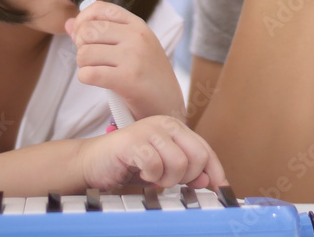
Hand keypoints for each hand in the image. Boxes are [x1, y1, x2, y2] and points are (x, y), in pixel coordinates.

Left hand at [66, 1, 184, 119]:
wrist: (169, 104)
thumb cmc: (147, 75)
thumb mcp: (131, 47)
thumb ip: (101, 33)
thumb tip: (68, 23)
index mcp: (138, 25)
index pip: (100, 8)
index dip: (82, 20)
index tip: (83, 35)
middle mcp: (137, 37)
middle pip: (87, 31)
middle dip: (81, 46)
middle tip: (92, 59)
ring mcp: (133, 57)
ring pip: (84, 53)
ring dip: (83, 64)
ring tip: (97, 70)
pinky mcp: (127, 79)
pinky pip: (88, 73)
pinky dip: (86, 78)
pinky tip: (97, 81)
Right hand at [77, 115, 227, 189]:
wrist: (93, 162)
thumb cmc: (128, 164)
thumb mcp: (163, 169)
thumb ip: (186, 172)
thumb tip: (209, 180)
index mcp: (175, 128)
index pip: (205, 149)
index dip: (215, 171)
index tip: (220, 188)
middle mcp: (164, 124)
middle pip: (198, 156)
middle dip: (186, 177)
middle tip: (168, 180)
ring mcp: (149, 130)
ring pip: (179, 163)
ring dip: (166, 179)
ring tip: (152, 176)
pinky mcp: (133, 141)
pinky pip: (155, 166)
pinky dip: (150, 177)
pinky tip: (140, 172)